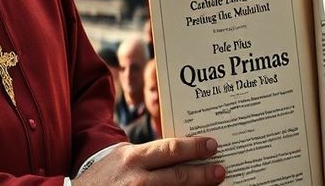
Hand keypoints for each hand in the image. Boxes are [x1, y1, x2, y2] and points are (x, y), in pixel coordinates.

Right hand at [73, 137, 225, 185]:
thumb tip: (178, 149)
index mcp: (134, 158)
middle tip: (221, 170)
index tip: (212, 145)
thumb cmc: (103, 175)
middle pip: (178, 176)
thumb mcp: (120, 155)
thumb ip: (146, 153)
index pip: (170, 149)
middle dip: (203, 174)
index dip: (194, 147)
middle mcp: (137, 179)